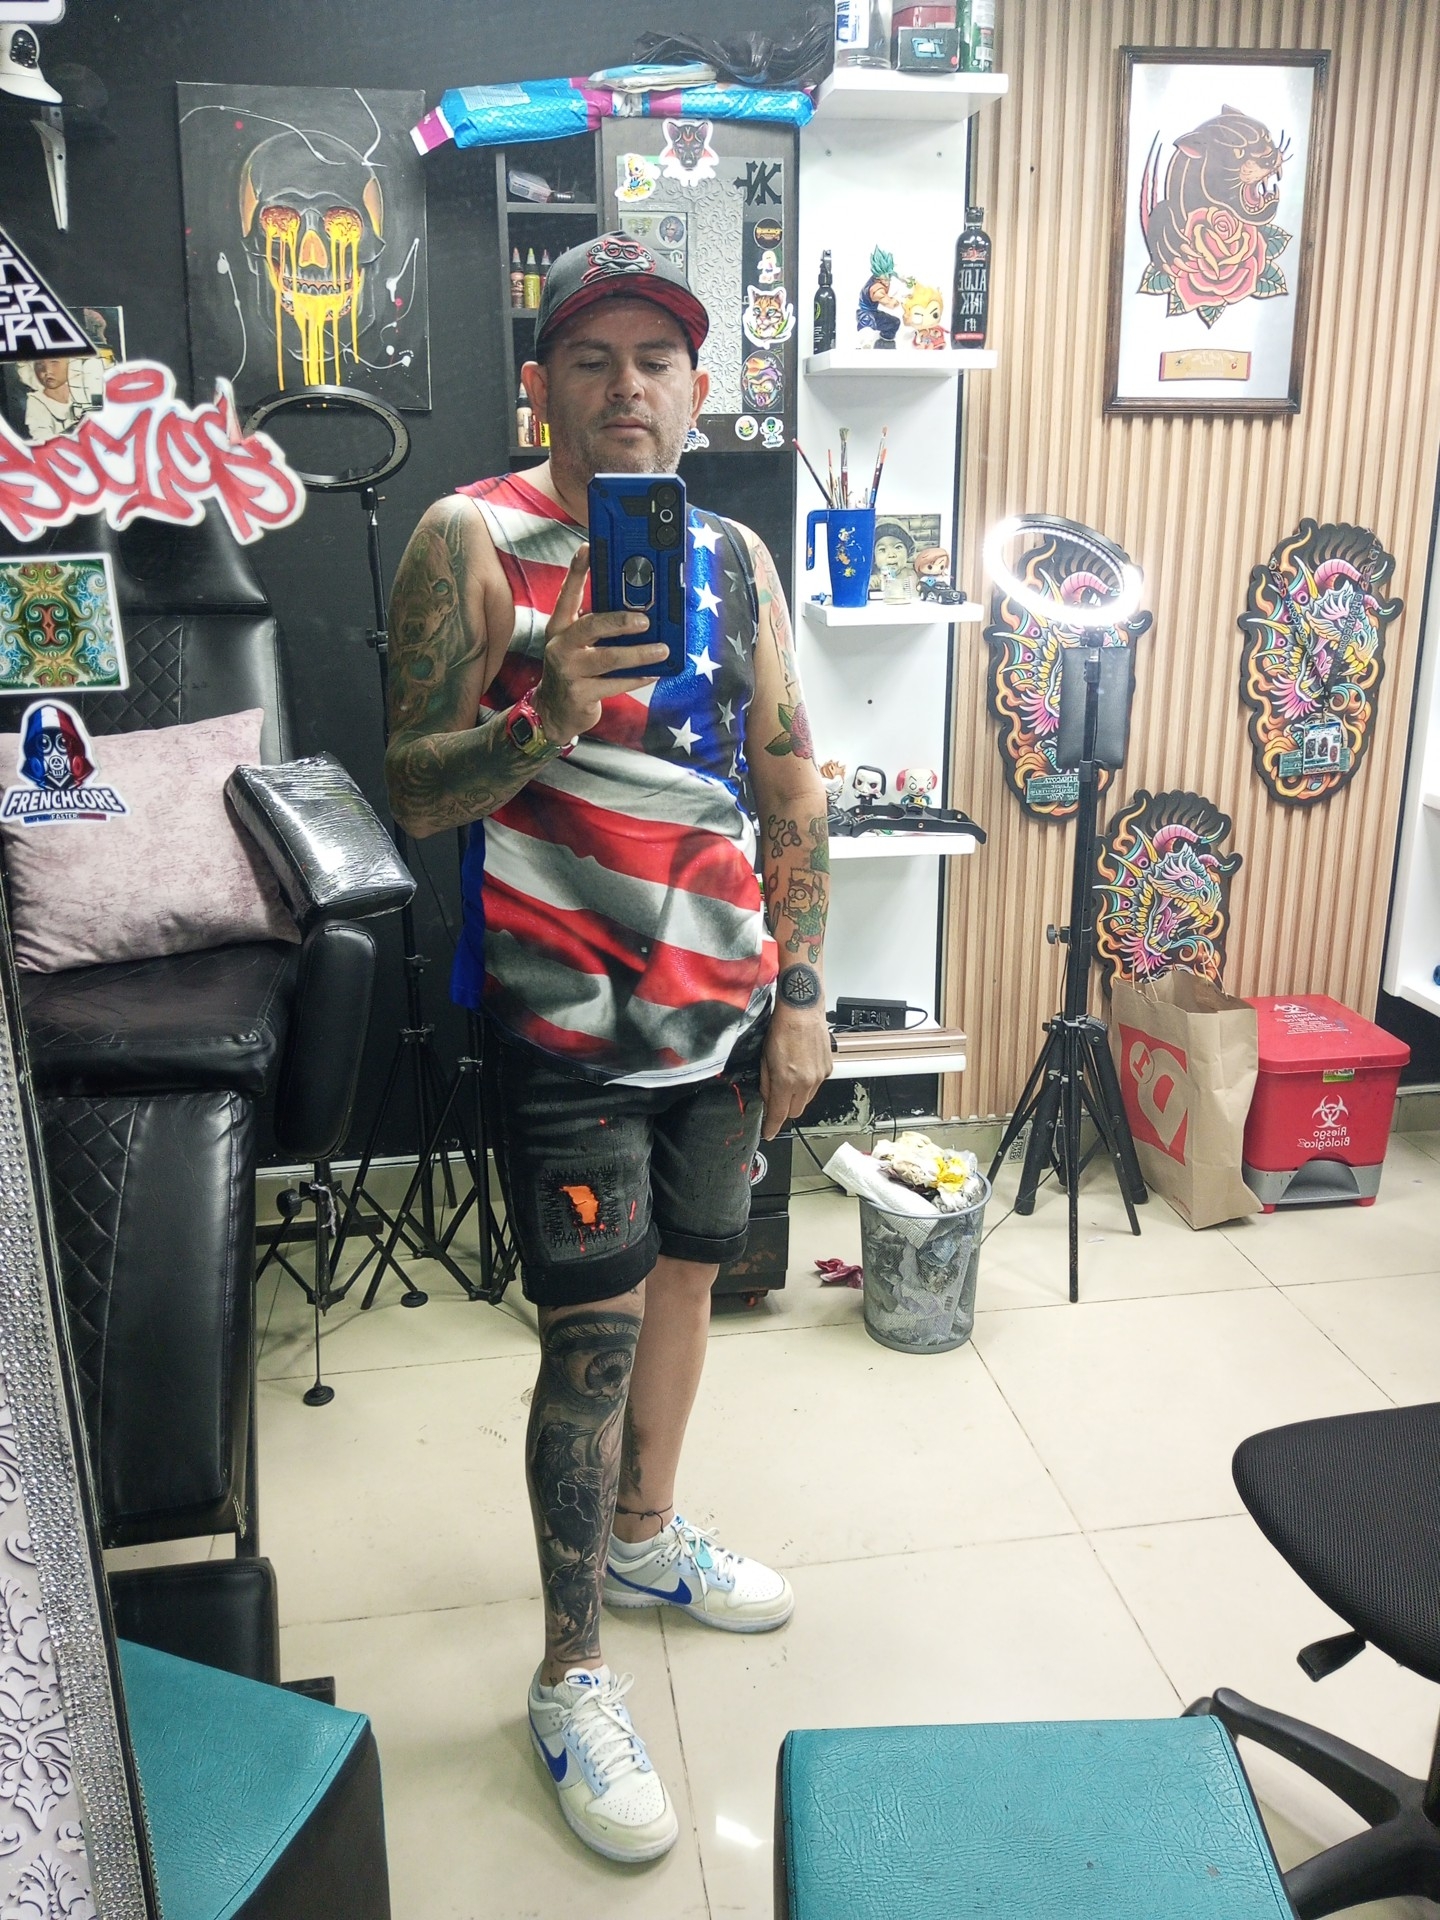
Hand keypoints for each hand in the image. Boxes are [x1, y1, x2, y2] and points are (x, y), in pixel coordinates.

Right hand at [535, 544, 668, 741]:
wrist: (554, 711)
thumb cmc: (573, 670)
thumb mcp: (577, 644)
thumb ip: (596, 626)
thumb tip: (636, 609)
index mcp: (559, 628)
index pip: (566, 594)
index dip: (576, 571)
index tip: (587, 548)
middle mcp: (560, 646)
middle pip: (591, 626)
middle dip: (620, 621)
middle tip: (644, 620)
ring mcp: (569, 671)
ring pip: (608, 658)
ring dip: (639, 653)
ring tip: (661, 649)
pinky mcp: (580, 694)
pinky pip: (614, 684)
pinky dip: (637, 678)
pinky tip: (653, 672)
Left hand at [759, 1003, 831, 1139]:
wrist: (802, 1010)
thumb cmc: (781, 1029)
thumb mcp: (764, 1059)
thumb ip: (766, 1084)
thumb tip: (768, 1101)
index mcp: (786, 1081)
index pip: (779, 1114)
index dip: (772, 1127)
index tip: (768, 1133)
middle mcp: (806, 1082)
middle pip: (795, 1111)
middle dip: (784, 1111)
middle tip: (775, 1101)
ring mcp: (819, 1076)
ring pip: (807, 1100)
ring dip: (796, 1097)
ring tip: (788, 1079)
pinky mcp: (828, 1069)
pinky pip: (816, 1086)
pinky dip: (807, 1084)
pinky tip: (800, 1069)